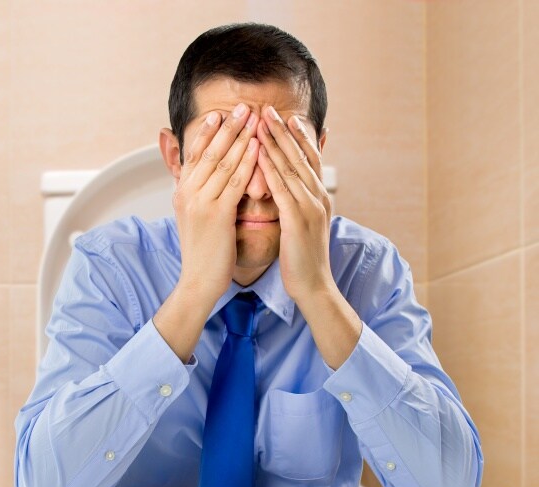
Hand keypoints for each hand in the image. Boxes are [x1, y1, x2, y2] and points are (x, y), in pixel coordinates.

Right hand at [174, 103, 259, 304]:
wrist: (198, 282)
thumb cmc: (203, 251)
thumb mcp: (194, 217)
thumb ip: (198, 194)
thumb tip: (203, 177)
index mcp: (182, 191)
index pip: (195, 154)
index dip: (208, 132)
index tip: (221, 113)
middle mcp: (187, 193)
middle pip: (209, 151)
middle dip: (228, 126)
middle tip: (244, 106)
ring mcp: (200, 203)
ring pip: (222, 162)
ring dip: (240, 137)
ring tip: (254, 117)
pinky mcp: (216, 215)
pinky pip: (234, 182)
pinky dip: (247, 162)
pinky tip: (259, 147)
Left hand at [256, 106, 333, 301]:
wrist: (313, 286)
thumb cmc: (303, 257)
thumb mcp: (303, 224)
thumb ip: (299, 203)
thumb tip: (290, 189)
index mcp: (319, 197)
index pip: (308, 159)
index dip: (296, 136)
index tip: (283, 116)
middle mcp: (318, 197)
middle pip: (300, 156)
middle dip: (283, 131)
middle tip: (267, 109)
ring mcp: (311, 208)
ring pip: (292, 167)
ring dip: (275, 142)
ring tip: (260, 121)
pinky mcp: (298, 221)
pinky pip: (283, 189)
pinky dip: (271, 168)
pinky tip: (259, 153)